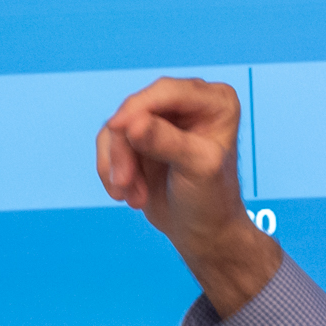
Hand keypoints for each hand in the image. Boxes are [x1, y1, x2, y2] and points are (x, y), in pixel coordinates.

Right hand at [96, 77, 281, 317]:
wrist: (201, 233)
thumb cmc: (210, 201)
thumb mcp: (196, 169)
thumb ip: (166, 143)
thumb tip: (132, 124)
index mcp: (217, 101)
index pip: (168, 91)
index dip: (138, 108)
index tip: (116, 129)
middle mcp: (190, 102)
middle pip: (137, 108)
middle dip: (125, 148)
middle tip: (123, 184)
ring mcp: (162, 118)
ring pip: (117, 127)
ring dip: (118, 165)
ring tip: (133, 197)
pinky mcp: (140, 136)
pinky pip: (109, 141)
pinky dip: (111, 169)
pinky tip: (126, 195)